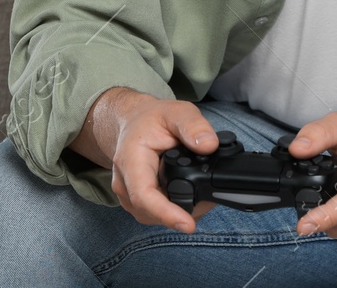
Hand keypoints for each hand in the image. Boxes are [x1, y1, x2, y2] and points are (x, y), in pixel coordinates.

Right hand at [78, 87, 220, 232]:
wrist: (134, 123)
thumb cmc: (153, 119)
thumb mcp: (177, 112)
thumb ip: (194, 126)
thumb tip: (210, 145)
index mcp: (130, 160)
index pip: (144, 195)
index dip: (166, 213)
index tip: (188, 224)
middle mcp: (124, 182)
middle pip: (152, 211)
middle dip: (184, 212)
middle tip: (212, 199)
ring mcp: (128, 195)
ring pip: (155, 216)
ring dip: (180, 211)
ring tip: (204, 194)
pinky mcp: (136, 201)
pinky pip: (155, 213)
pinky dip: (175, 209)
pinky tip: (192, 196)